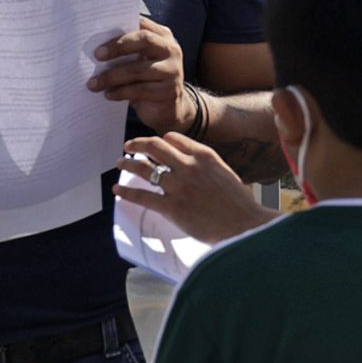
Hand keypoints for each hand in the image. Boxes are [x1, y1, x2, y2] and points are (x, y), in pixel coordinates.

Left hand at [90, 17, 190, 132]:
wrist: (168, 107)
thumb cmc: (146, 79)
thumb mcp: (139, 61)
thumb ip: (127, 50)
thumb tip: (96, 47)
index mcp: (163, 37)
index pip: (143, 23)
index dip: (122, 24)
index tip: (98, 30)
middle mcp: (171, 50)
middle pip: (144, 40)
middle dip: (118, 46)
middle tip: (96, 55)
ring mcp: (173, 70)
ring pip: (137, 70)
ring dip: (111, 77)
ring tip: (93, 84)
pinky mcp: (169, 91)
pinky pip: (139, 90)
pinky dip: (120, 92)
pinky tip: (108, 94)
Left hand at [115, 133, 278, 244]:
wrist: (244, 224)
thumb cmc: (238, 203)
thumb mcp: (224, 173)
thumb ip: (206, 165)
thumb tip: (188, 162)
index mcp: (204, 155)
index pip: (173, 138)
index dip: (160, 140)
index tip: (153, 145)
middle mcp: (189, 166)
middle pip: (155, 147)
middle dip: (138, 144)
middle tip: (128, 146)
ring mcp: (179, 186)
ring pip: (145, 168)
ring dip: (128, 164)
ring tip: (120, 163)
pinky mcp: (172, 207)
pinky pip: (143, 196)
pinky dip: (126, 192)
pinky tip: (117, 190)